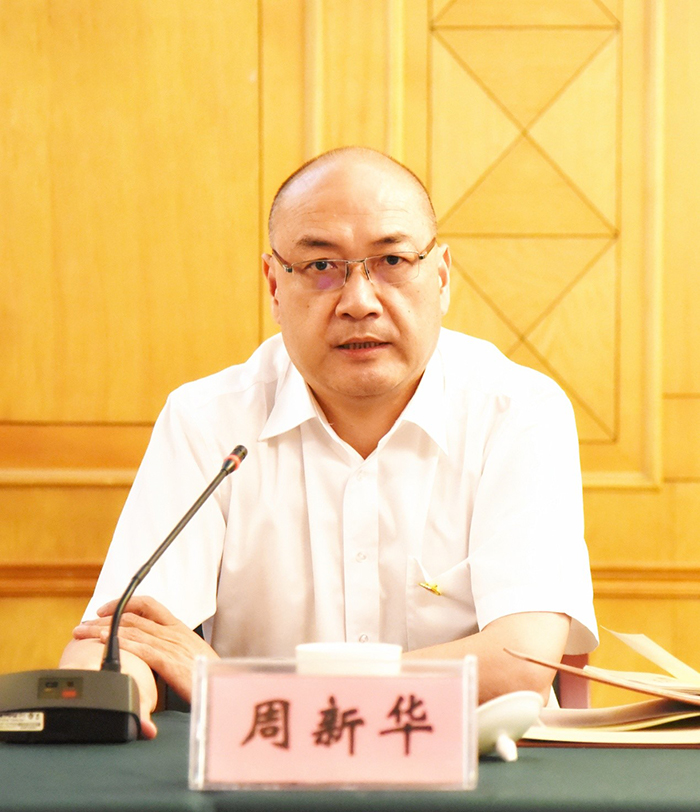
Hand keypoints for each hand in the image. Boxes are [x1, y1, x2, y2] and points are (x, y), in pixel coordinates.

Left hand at [73, 595, 217, 706]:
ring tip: (83, 633)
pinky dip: (120, 643)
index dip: (124, 605)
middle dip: (104, 618)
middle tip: (84, 624)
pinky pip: (141, 648)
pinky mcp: (169, 661)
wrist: (226, 687)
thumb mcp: (191, 658)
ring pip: (132, 630)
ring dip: (103, 630)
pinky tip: (104, 644)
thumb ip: (173, 653)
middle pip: (134, 617)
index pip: (149, 606)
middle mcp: (173, 632)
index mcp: (179, 630)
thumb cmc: (210, 677)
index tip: (105, 611)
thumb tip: (154, 659)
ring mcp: (171, 645)